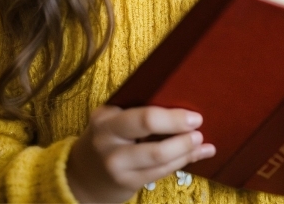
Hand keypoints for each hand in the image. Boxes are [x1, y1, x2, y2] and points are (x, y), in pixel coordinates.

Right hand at [65, 104, 215, 202]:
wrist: (82, 177)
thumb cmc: (107, 138)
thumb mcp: (112, 120)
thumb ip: (137, 110)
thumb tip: (181, 100)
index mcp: (106, 117)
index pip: (143, 116)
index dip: (171, 117)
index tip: (193, 115)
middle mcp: (108, 141)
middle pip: (150, 136)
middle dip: (179, 132)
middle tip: (199, 128)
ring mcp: (117, 165)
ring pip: (159, 157)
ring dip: (185, 150)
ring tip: (201, 143)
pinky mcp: (127, 183)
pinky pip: (160, 172)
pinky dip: (182, 162)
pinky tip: (196, 155)